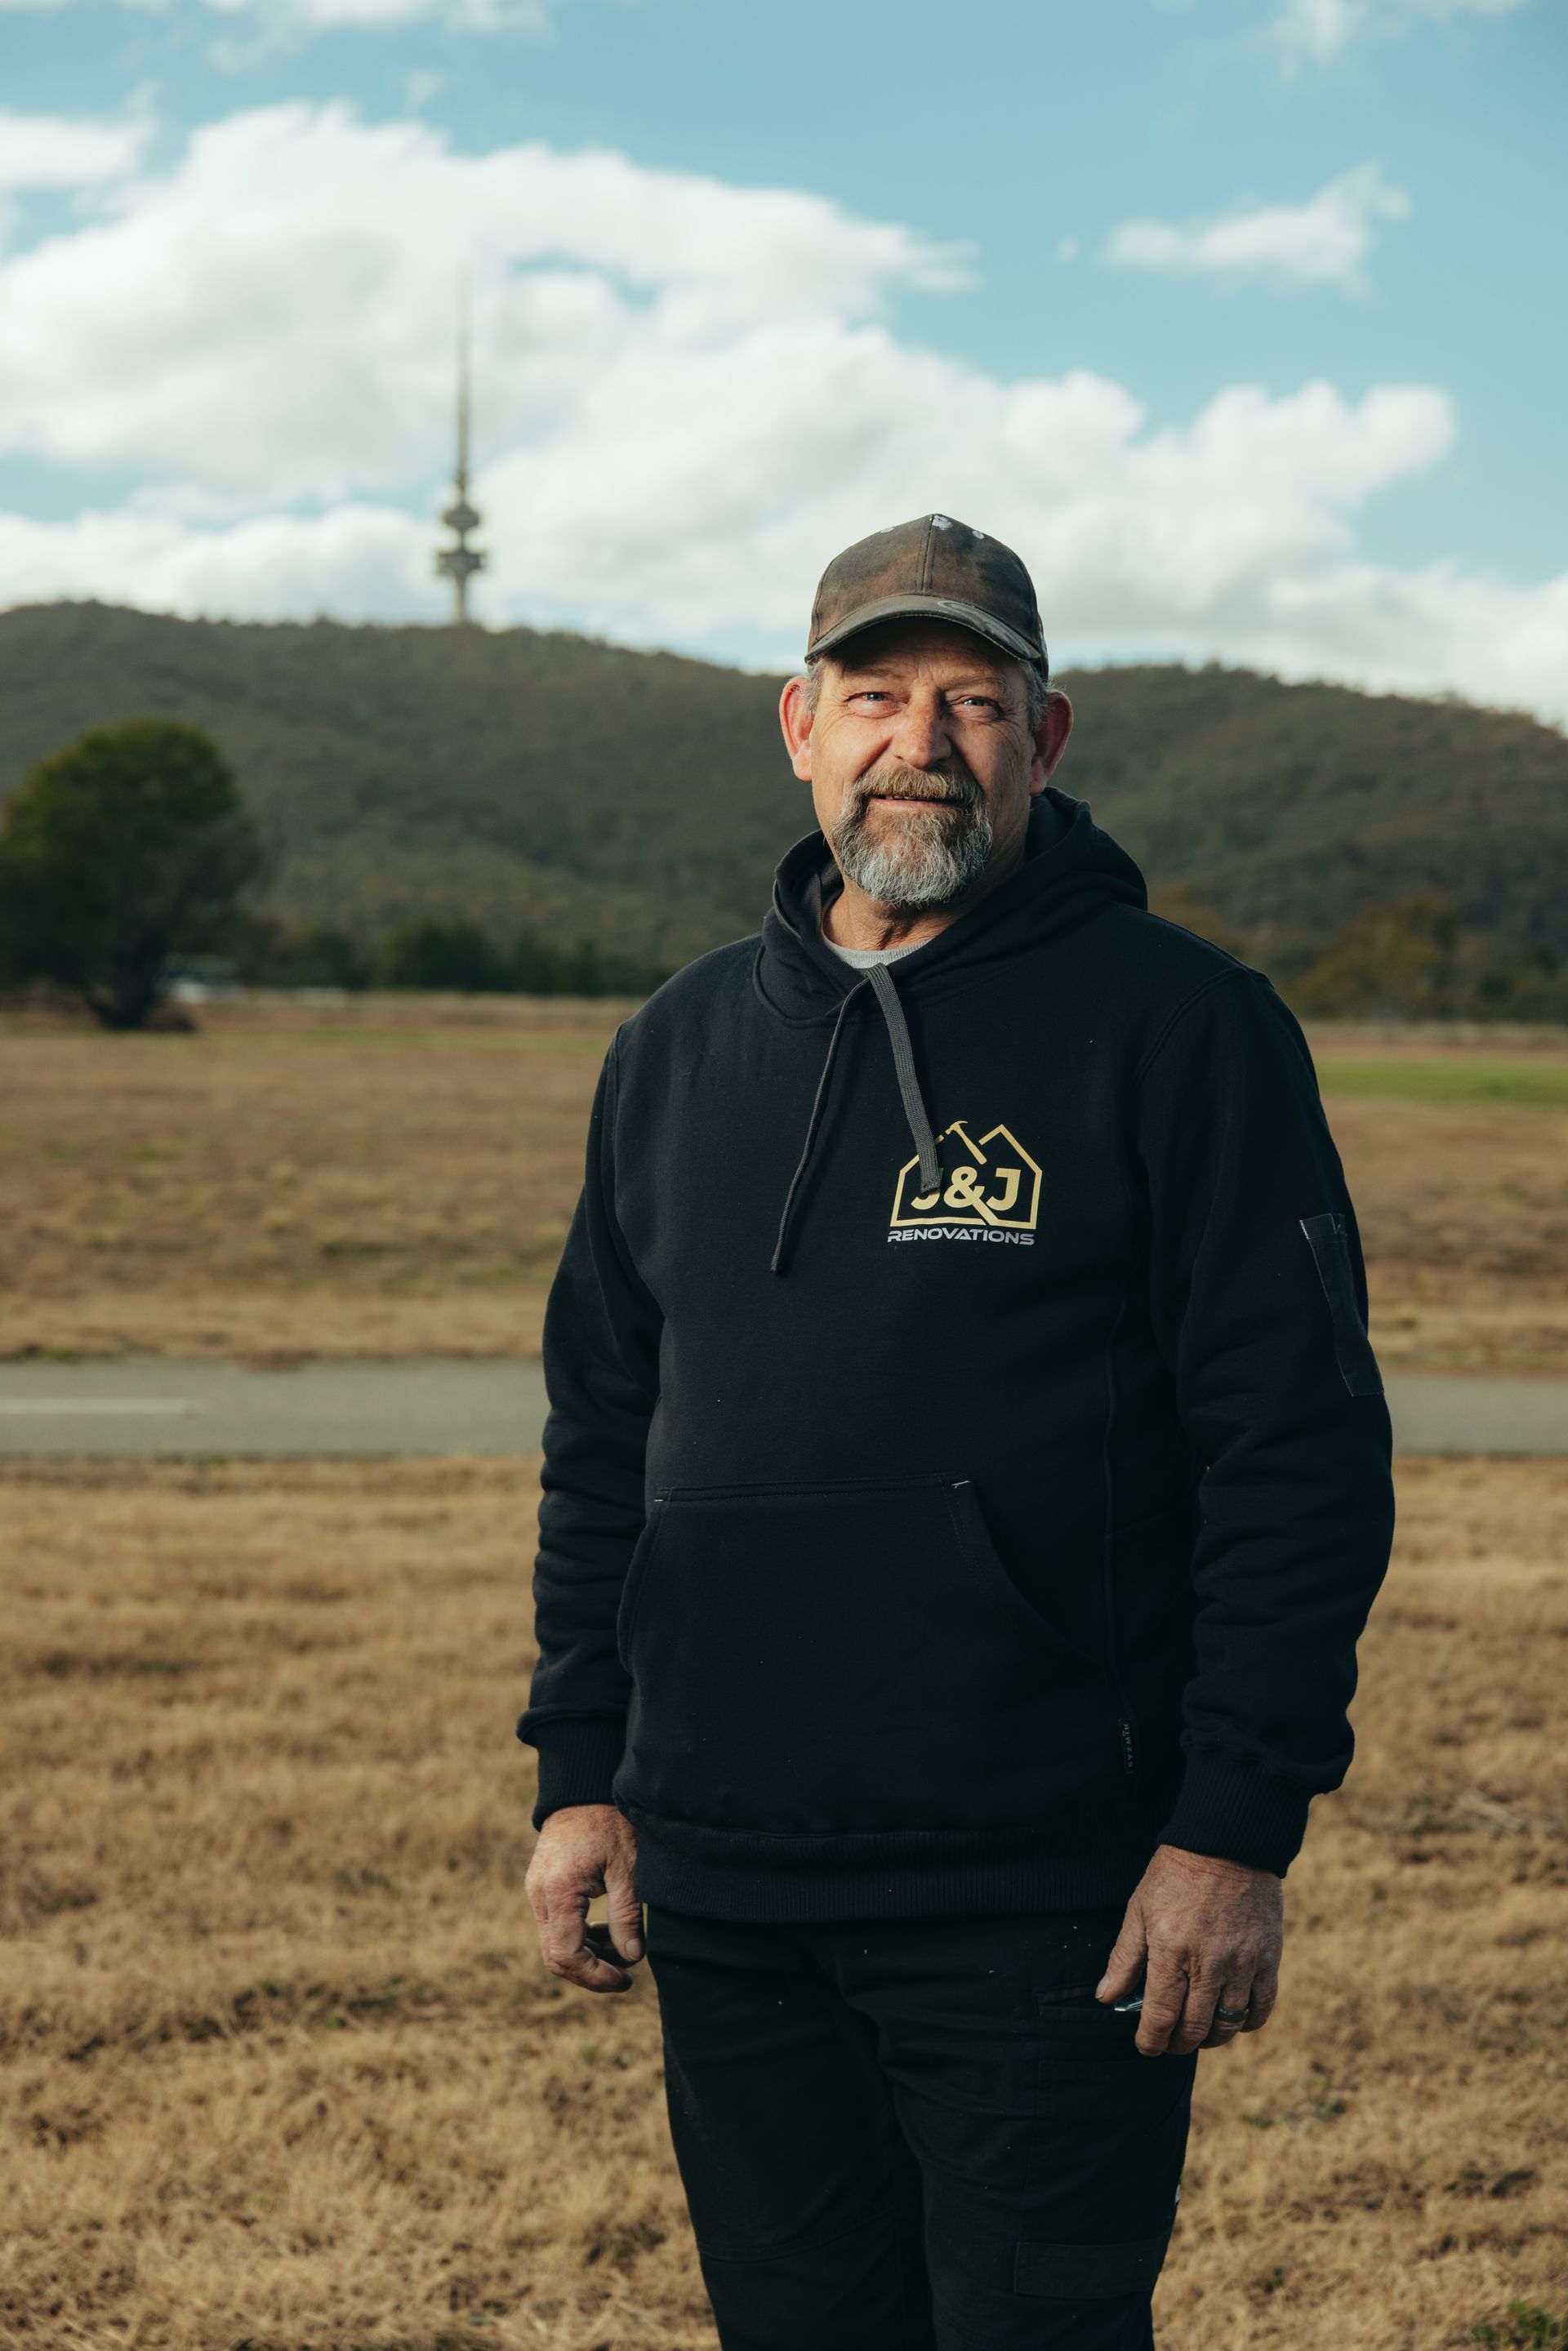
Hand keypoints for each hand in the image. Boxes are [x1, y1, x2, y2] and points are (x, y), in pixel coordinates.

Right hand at [525, 1803, 643, 1993]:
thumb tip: (632, 1958)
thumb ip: (627, 1915)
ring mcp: (536, 1891)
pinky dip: (578, 1937)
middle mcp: (539, 1895)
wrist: (582, 1789)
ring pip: (554, 1943)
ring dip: (586, 1956)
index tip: (625, 1980)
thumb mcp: (627, 1868)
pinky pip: (555, 1926)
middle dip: (591, 1972)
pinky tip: (606, 1931)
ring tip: (623, 1950)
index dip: (595, 1976)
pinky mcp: (542, 1887)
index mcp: (559, 1891)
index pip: (566, 1955)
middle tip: (626, 1973)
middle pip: (555, 1956)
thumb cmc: (609, 1821)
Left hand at [1096, 1843, 1282, 2056]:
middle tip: (1169, 2042)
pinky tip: (1232, 2019)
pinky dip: (1247, 2023)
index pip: (1161, 2016)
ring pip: (1229, 2025)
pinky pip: (1262, 2007)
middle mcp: (1209, 1964)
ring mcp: (1243, 1963)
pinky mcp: (1269, 1958)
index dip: (1151, 2040)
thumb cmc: (1176, 1876)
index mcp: (1171, 1952)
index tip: (1145, 2046)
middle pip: (1195, 2028)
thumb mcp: (1139, 1911)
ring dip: (1211, 2038)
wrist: (1227, 1843)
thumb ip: (1124, 1958)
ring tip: (1198, 2033)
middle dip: (1178, 2044)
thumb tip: (1105, 1997)